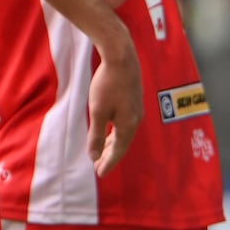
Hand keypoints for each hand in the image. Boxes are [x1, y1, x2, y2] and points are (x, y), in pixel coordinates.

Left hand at [86, 42, 143, 176]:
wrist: (121, 56)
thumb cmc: (107, 84)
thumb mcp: (97, 111)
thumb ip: (96, 134)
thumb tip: (93, 156)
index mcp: (128, 125)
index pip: (118, 150)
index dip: (108, 162)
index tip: (99, 173)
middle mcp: (136, 119)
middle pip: (122, 142)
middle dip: (109, 155)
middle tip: (98, 165)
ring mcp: (136, 108)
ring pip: (123, 132)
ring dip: (112, 142)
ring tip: (102, 151)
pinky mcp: (133, 98)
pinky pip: (124, 122)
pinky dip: (115, 130)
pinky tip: (110, 127)